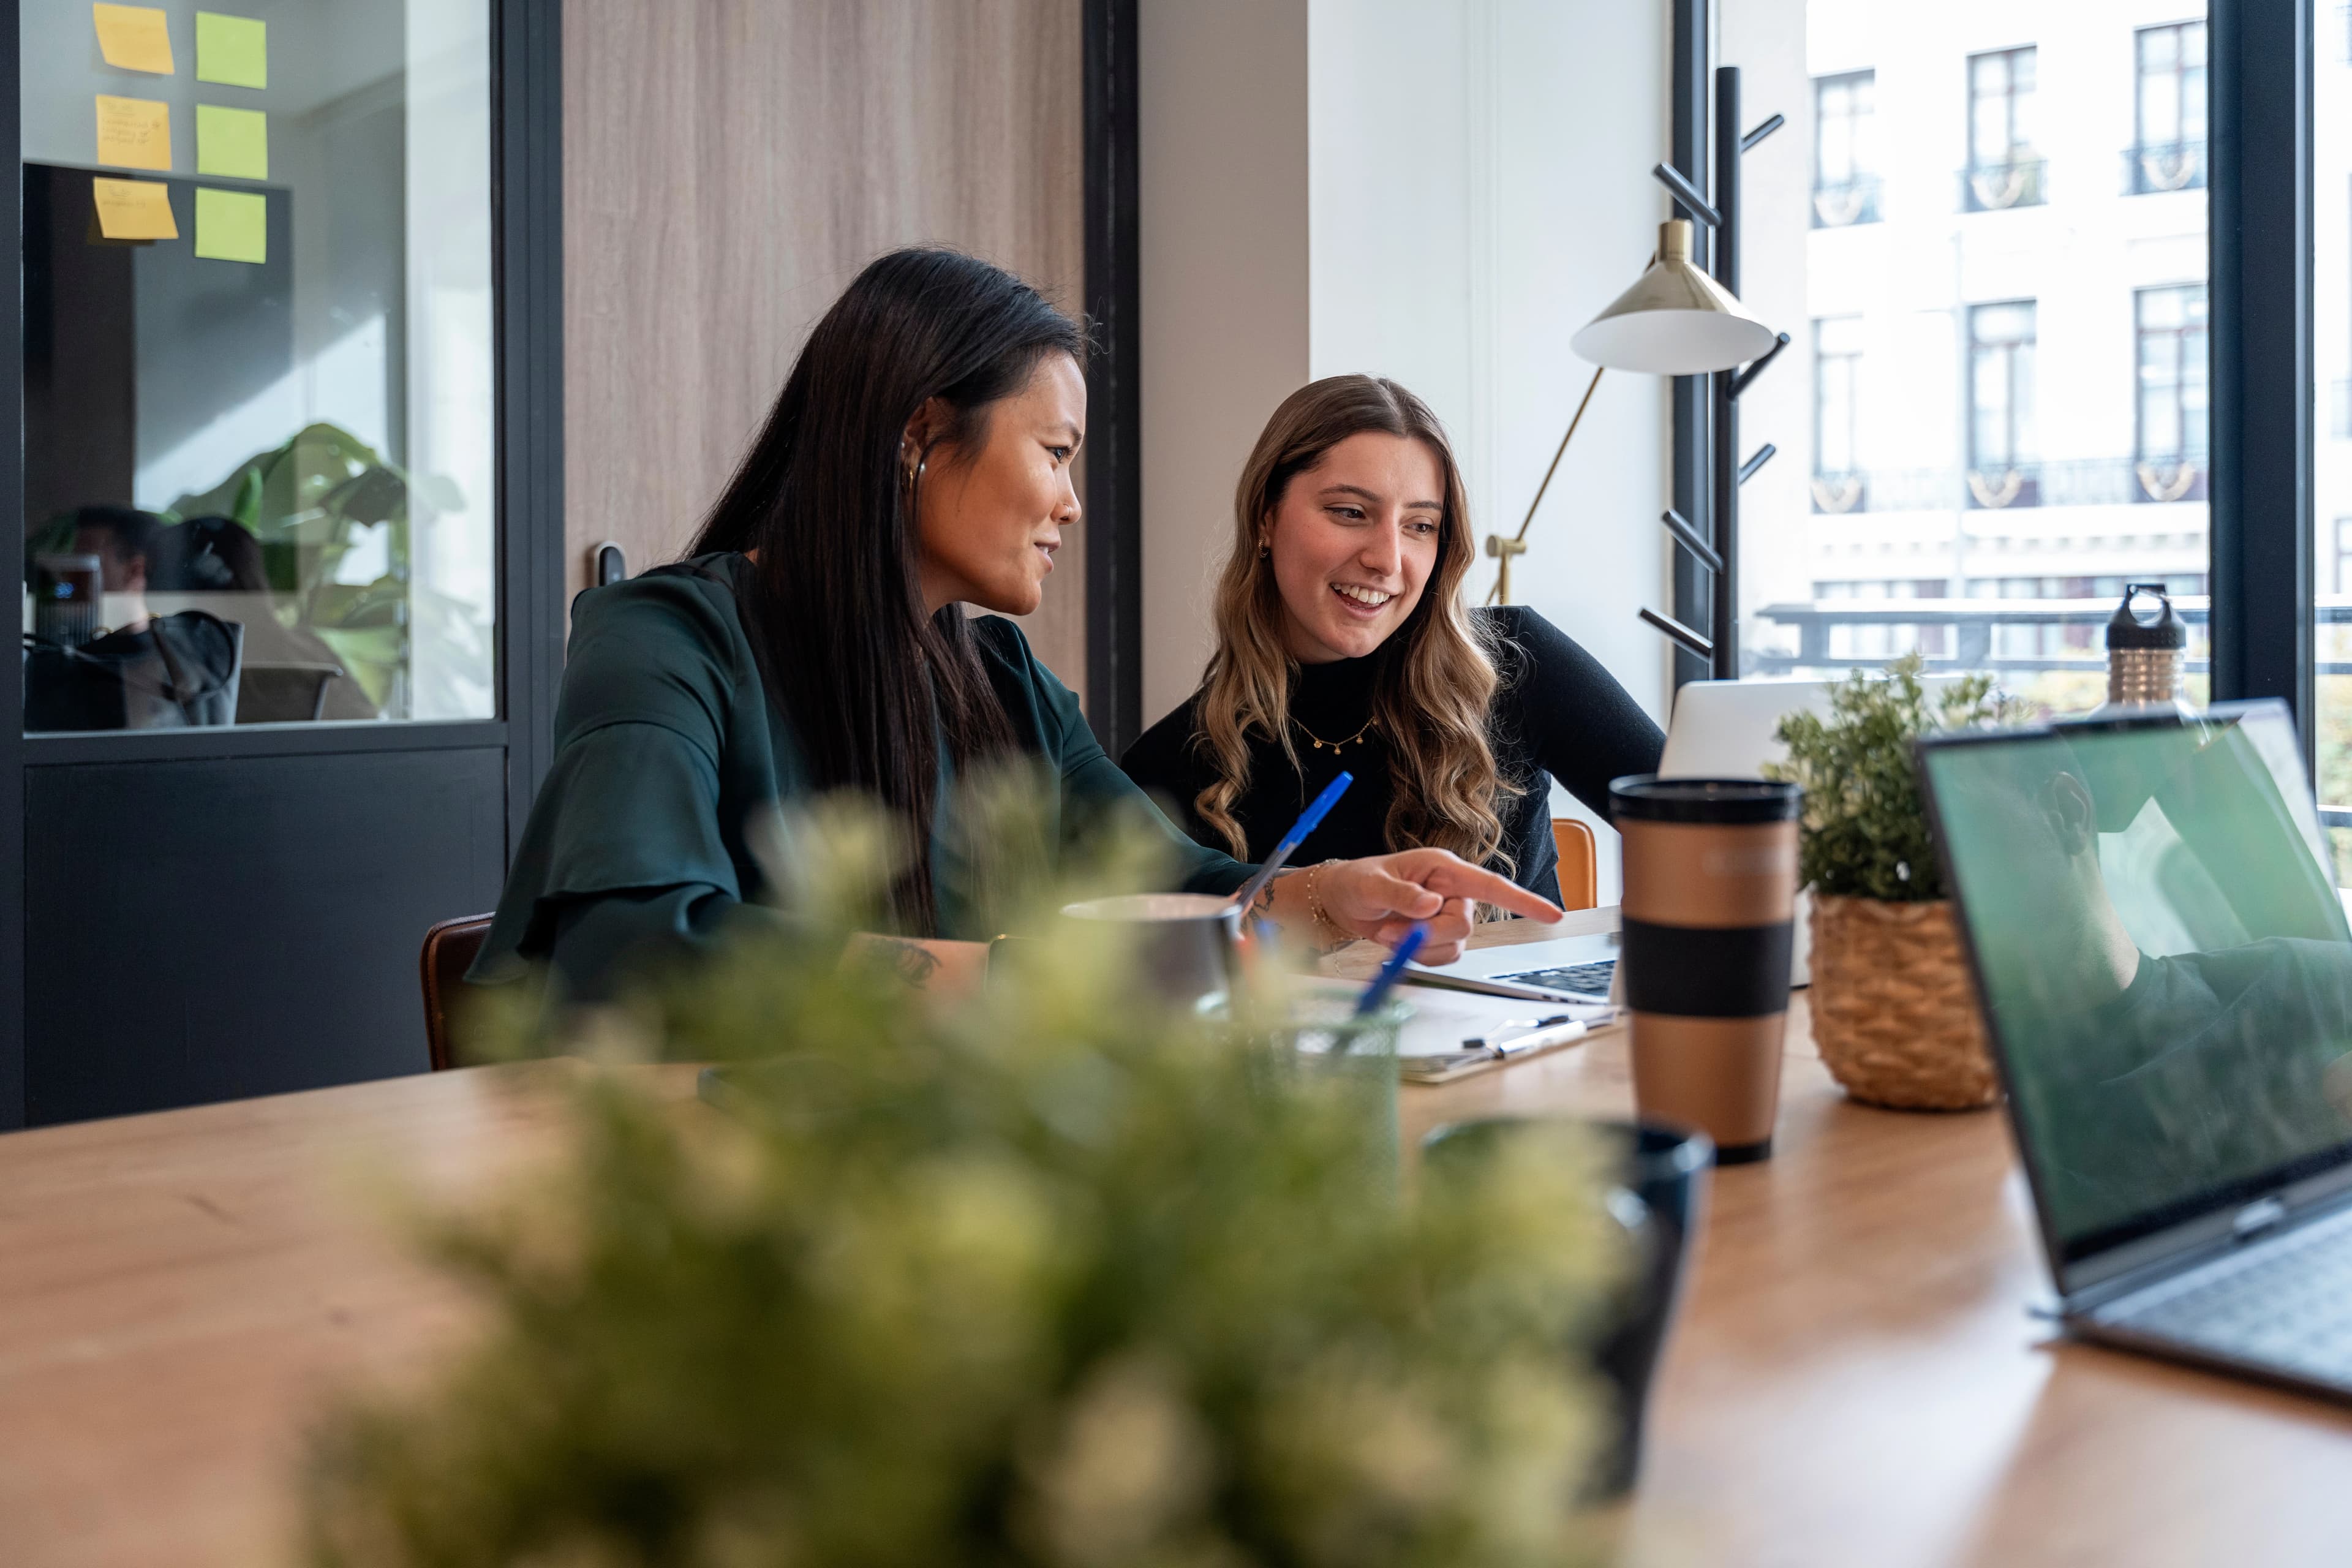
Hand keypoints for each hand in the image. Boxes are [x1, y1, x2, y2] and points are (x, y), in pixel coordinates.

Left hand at [1318, 848, 1562, 965]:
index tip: (1553, 915)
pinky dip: (1417, 956)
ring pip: (1454, 946)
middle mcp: (1453, 891)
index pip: (1491, 886)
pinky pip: (1442, 958)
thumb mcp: (1371, 886)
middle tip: (1390, 929)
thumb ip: (1400, 895)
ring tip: (1386, 931)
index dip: (1523, 901)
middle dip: (1427, 934)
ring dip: (1417, 946)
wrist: (1343, 902)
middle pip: (1464, 925)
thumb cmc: (1357, 883)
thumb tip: (1431, 905)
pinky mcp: (1438, 936)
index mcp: (1444, 869)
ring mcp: (1448, 915)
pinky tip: (1395, 941)